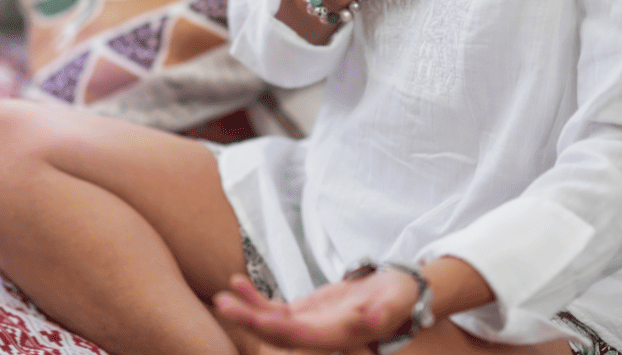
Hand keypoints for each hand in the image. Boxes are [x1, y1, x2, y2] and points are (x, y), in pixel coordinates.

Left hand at [214, 271, 419, 352]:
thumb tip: (371, 320)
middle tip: (224, 305)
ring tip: (222, 297)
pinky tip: (237, 283)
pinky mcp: (305, 313)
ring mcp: (309, 325)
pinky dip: (255, 298)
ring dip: (246, 310)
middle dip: (250, 320)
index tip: (258, 318)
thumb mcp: (395, 301)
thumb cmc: (399, 297)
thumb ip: (383, 311)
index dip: (279, 329)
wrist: (398, 293)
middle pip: (279, 333)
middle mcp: (319, 336)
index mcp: (338, 337)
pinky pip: (275, 308)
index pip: (304, 337)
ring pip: (272, 322)